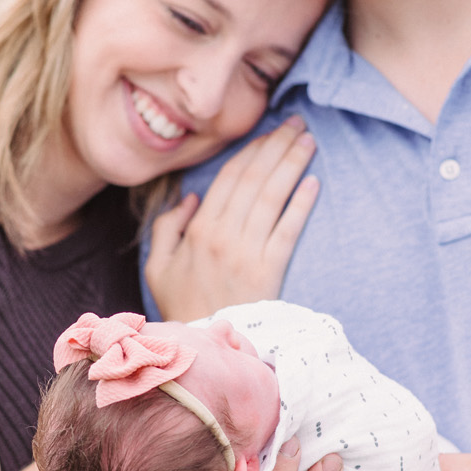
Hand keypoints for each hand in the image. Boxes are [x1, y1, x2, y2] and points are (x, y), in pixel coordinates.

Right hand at [145, 117, 317, 321]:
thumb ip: (167, 227)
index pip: (228, 178)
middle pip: (254, 179)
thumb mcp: (156, 266)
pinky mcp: (270, 270)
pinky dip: (301, 203)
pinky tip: (313, 182)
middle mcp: (223, 235)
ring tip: (308, 141)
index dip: (251, 151)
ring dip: (292, 164)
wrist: (205, 346)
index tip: (269, 132)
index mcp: (198, 229)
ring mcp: (248, 252)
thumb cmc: (182, 305)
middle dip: (277, 146)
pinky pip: (289, 229)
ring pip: (272, 196)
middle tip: (296, 124)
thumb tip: (191, 197)